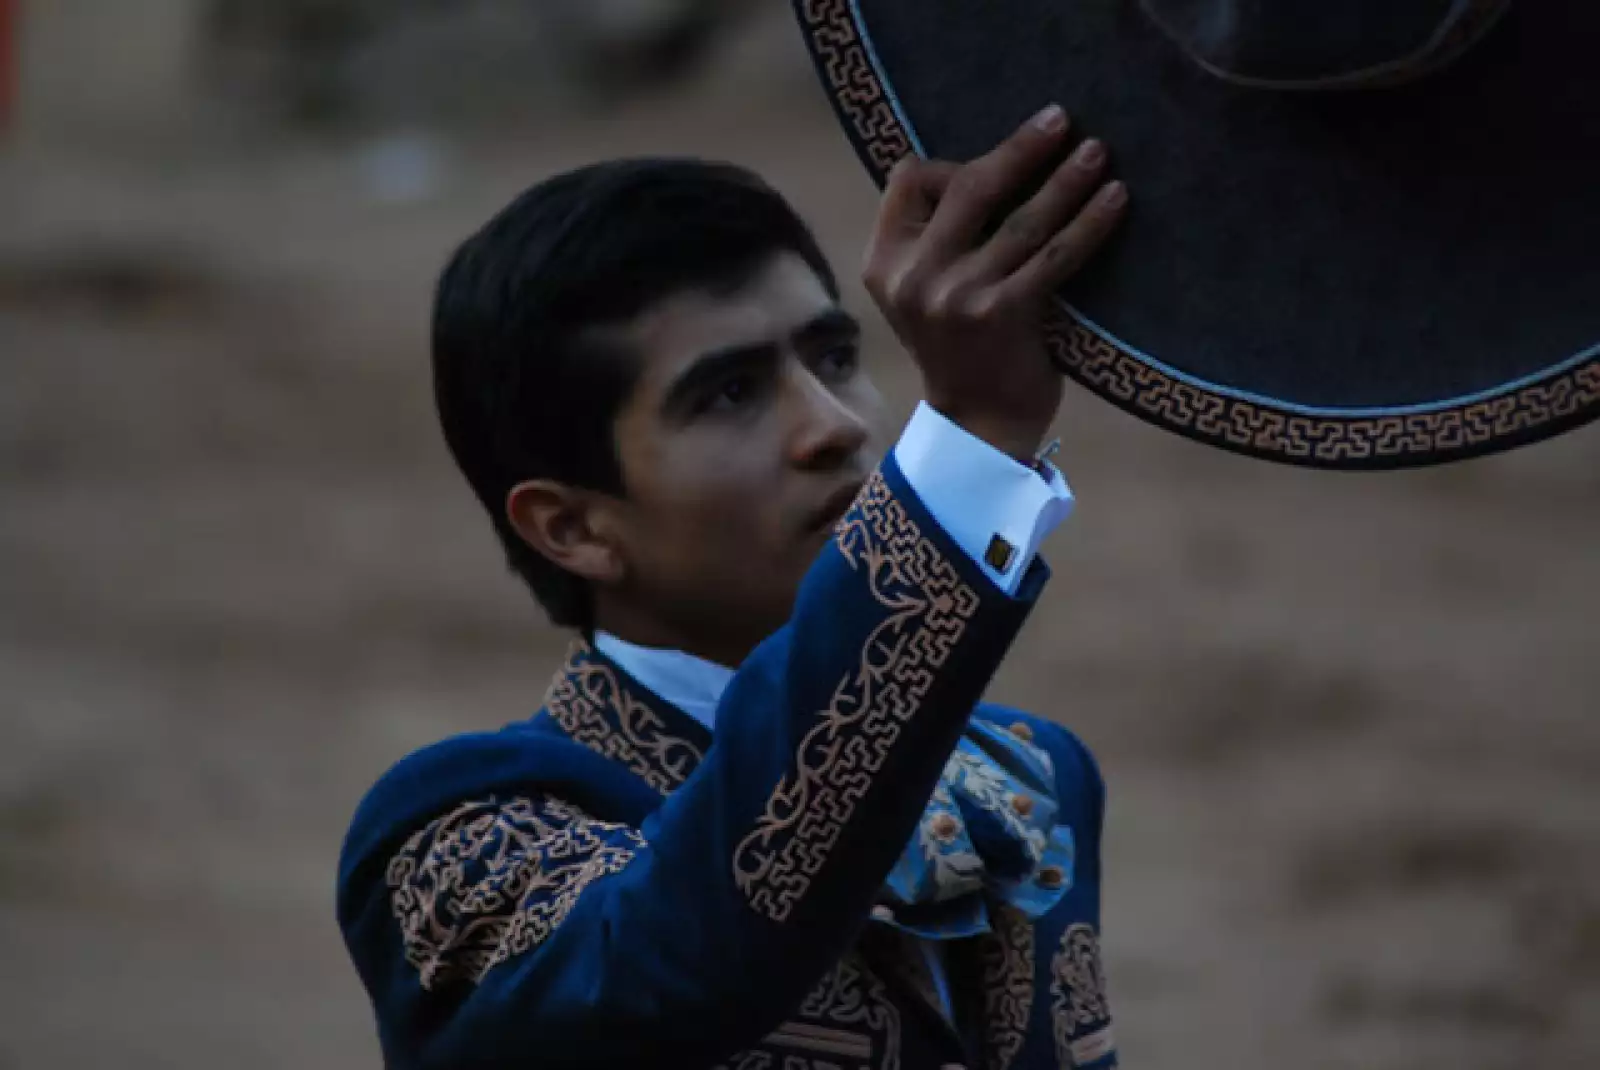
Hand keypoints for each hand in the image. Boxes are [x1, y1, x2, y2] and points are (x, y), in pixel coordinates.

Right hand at [862, 104, 1127, 461]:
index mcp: (886, 263)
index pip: (909, 180)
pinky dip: (1089, 224)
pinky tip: (1115, 200)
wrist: (978, 428)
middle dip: (1017, 149)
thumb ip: (939, 241)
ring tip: (1098, 152)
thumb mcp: (925, 294)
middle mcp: (913, 276)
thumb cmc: (963, 350)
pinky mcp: (1000, 315)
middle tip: (1060, 120)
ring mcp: (955, 296)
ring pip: (1019, 219)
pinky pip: (1053, 256)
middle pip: (965, 187)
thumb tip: (995, 166)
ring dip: (1065, 179)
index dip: (951, 161)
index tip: (995, 161)